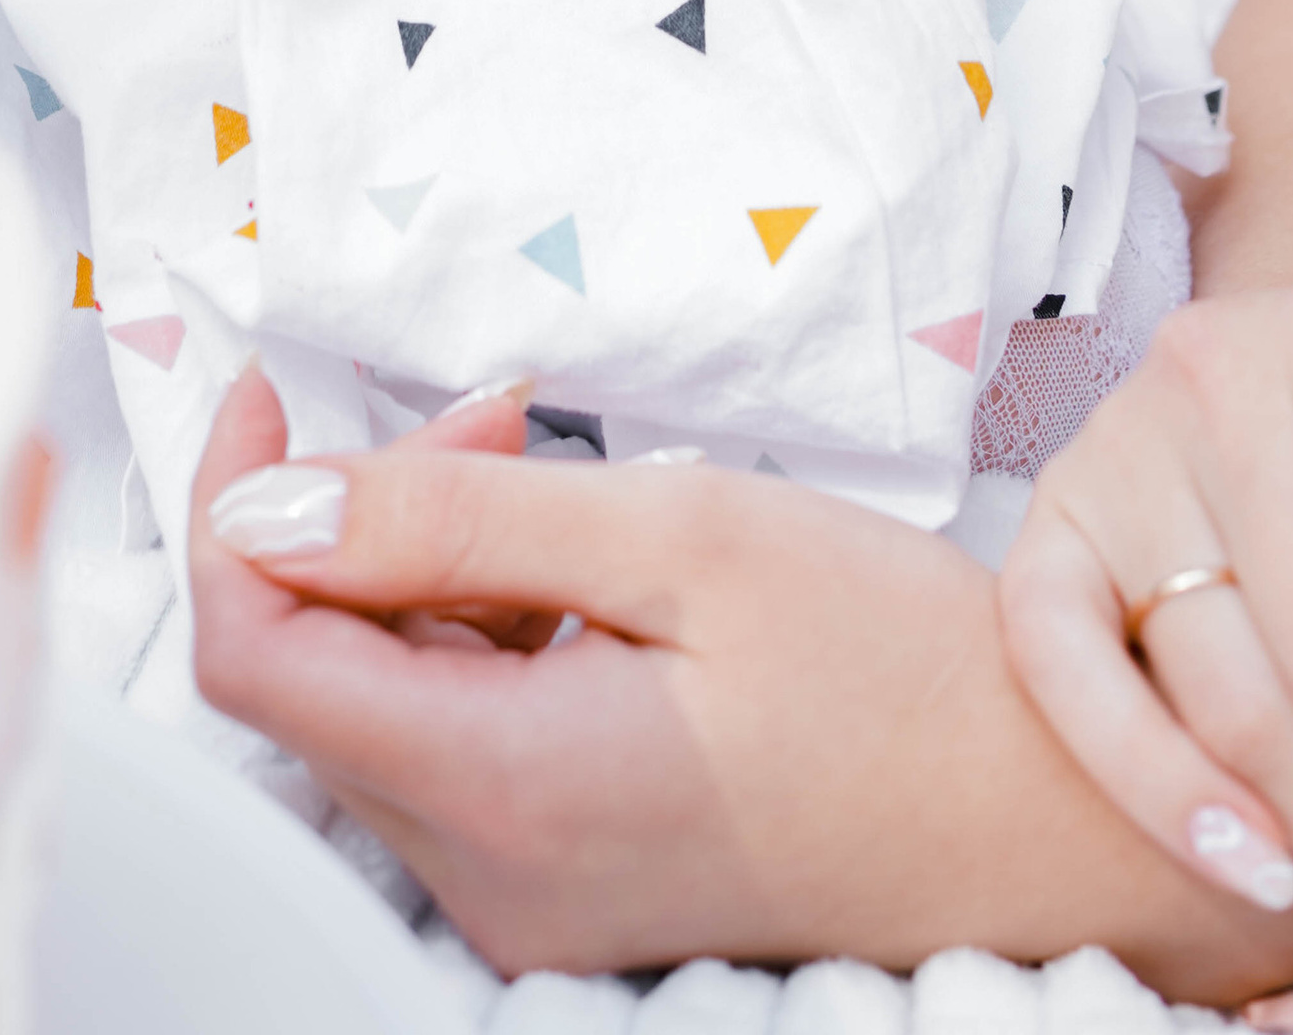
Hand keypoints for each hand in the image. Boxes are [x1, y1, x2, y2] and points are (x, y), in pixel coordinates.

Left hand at [187, 371, 1292, 995]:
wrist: (1060, 814)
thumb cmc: (900, 666)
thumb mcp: (679, 535)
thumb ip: (451, 515)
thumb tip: (262, 502)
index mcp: (504, 792)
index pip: (251, 656)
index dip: (232, 505)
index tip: (268, 393)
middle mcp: (491, 880)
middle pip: (315, 680)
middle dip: (360, 518)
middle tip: (490, 414)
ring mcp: (532, 900)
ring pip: (387, 706)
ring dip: (430, 569)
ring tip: (545, 464)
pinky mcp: (574, 888)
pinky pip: (460, 748)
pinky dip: (484, 634)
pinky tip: (578, 570)